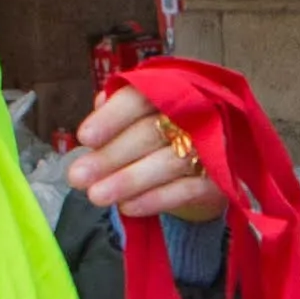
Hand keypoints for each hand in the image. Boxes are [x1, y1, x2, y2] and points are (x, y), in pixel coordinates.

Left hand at [68, 88, 224, 221]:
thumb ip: (118, 110)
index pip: (140, 97)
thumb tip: (100, 103)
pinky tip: (128, 207)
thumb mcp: (140, 118)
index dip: (112, 117)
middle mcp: (197, 113)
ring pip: (168, 162)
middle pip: (151, 132)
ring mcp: (213, 146)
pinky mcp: (222, 179)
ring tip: (96, 196)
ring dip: (128, 180)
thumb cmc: (164, 135)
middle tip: (78, 177)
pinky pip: (187, 189)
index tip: (84, 138)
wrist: (209, 166)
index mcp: (173, 91)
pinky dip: (156, 199)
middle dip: (111, 156)